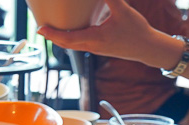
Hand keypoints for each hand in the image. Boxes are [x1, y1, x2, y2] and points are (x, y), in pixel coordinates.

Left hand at [37, 0, 163, 64]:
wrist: (147, 48)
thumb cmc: (137, 31)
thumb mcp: (123, 11)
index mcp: (95, 38)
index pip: (67, 39)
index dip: (52, 34)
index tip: (40, 29)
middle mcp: (92, 46)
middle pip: (66, 44)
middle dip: (53, 37)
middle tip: (41, 29)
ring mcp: (95, 49)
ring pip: (73, 46)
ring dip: (61, 38)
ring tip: (52, 30)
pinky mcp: (100, 48)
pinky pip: (80, 45)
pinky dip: (71, 39)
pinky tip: (71, 31)